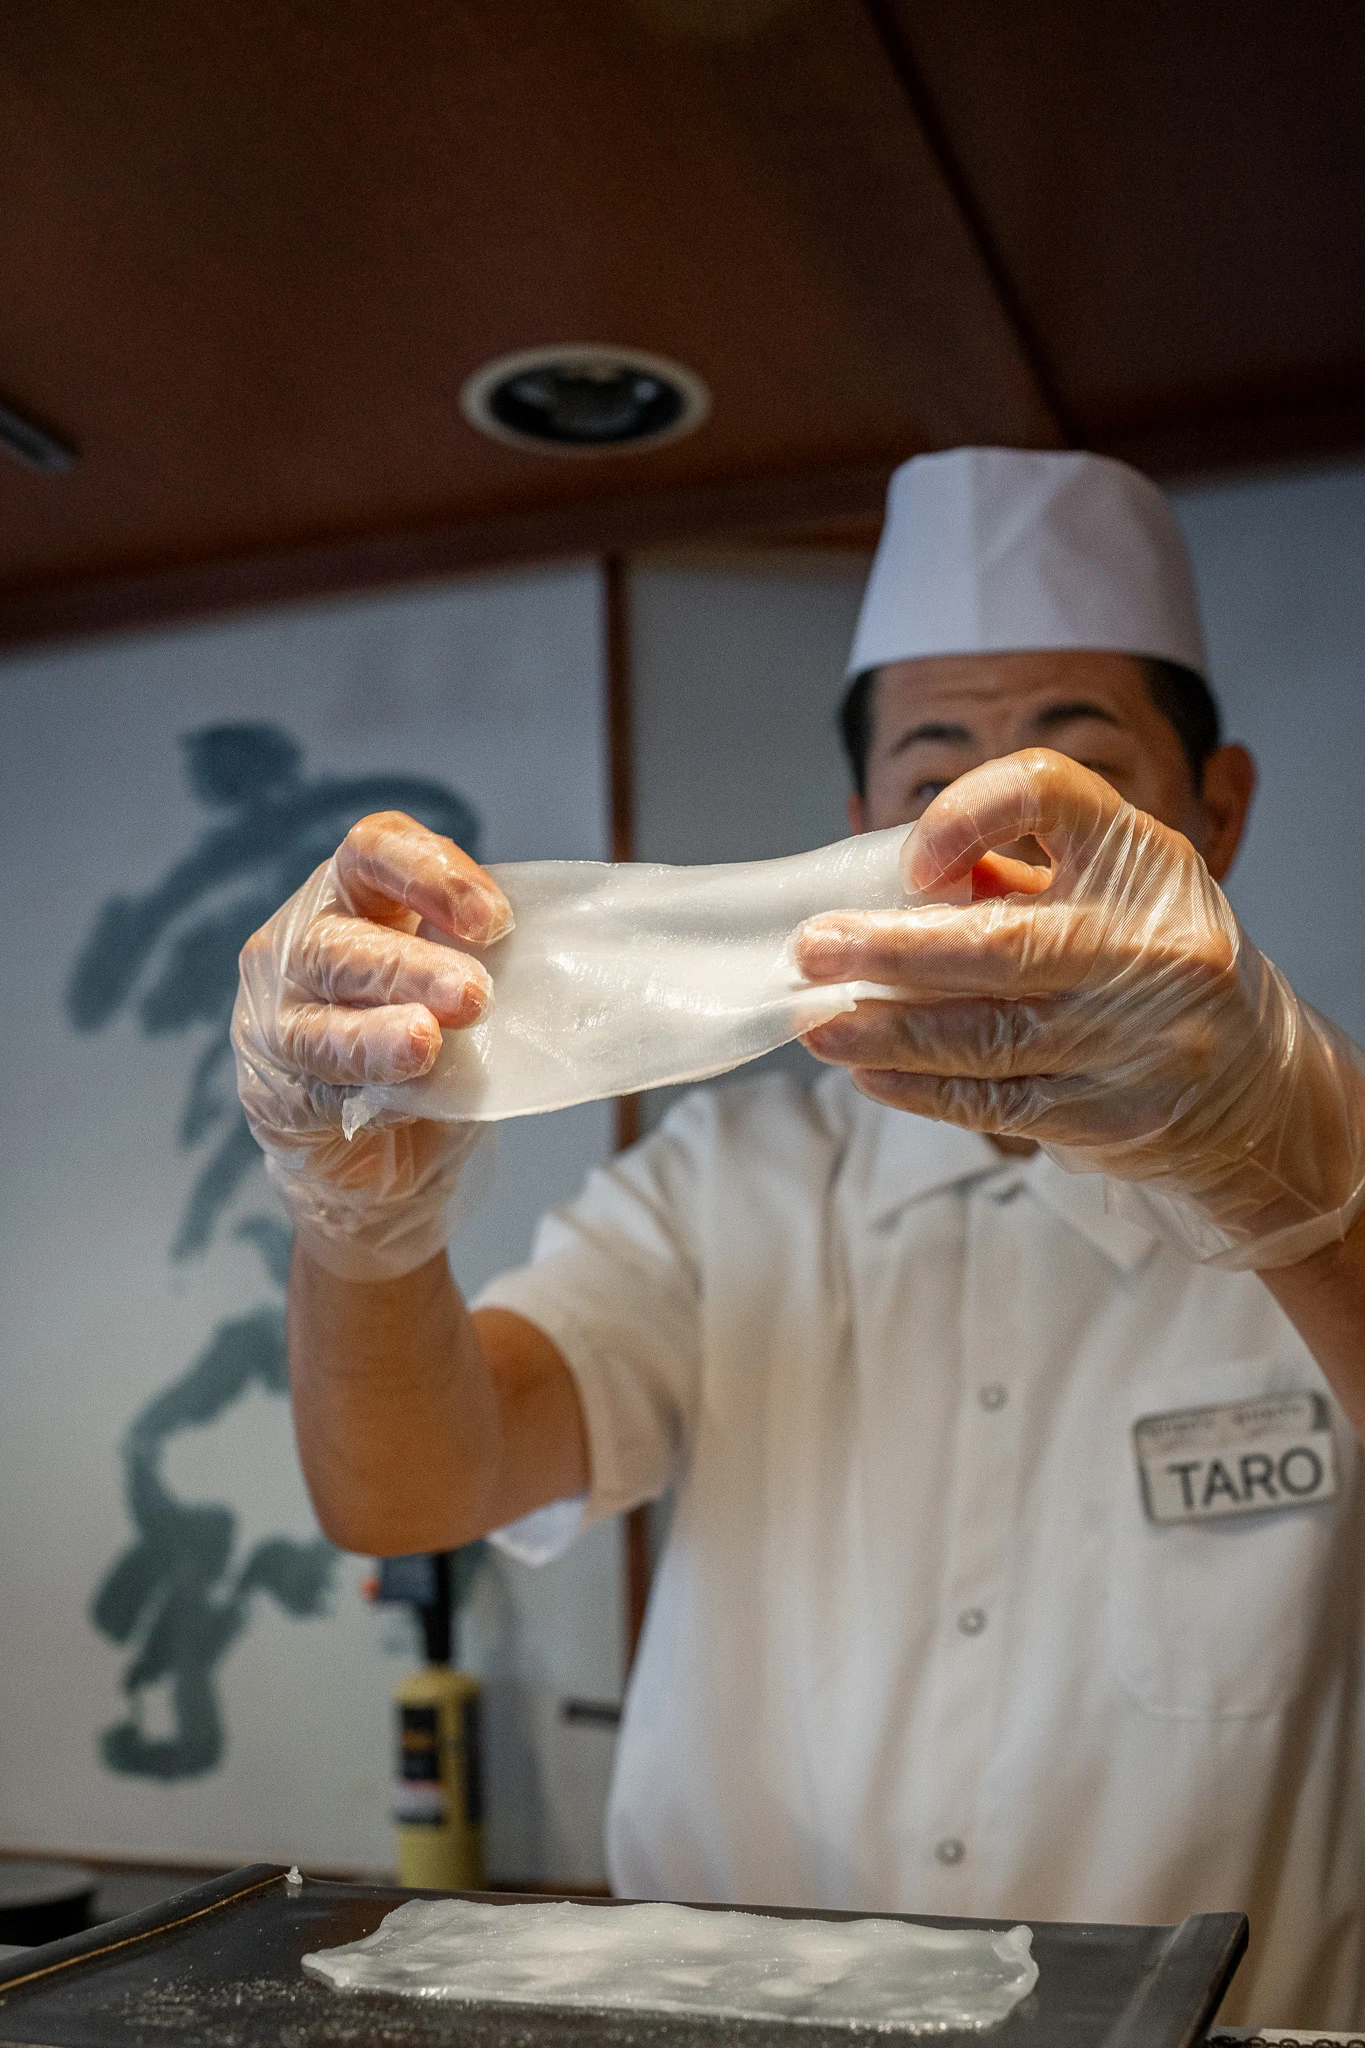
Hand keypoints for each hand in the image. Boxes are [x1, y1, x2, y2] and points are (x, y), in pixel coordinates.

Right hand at [232, 811, 511, 1280]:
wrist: (385, 1158)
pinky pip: (317, 1088)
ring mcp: (274, 1020)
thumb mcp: (457, 985)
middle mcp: (297, 944)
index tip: (495, 920)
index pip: (375, 849)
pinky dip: (364, 1089)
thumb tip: (555, 961)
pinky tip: (402, 1098)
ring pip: (317, 1022)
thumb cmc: (430, 1048)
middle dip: (408, 965)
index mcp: (350, 895)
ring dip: (376, 1034)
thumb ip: (482, 961)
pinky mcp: (274, 1093)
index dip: (430, 873)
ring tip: (426, 1042)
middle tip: (473, 994)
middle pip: (338, 940)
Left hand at [797, 750, 1364, 1268]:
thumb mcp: (1113, 896)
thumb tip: (878, 897)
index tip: (915, 861)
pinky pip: (995, 1100)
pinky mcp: (1113, 1113)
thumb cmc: (1152, 965)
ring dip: (886, 1032)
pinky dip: (920, 1087)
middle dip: (887, 948)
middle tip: (813, 950)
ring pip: (985, 1035)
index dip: (965, 815)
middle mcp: (1150, 943)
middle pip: (998, 943)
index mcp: (1142, 858)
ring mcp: (1135, 1037)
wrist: (1255, 1085)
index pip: (1047, 794)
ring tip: (820, 1025)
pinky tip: (870, 1073)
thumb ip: (1014, 885)